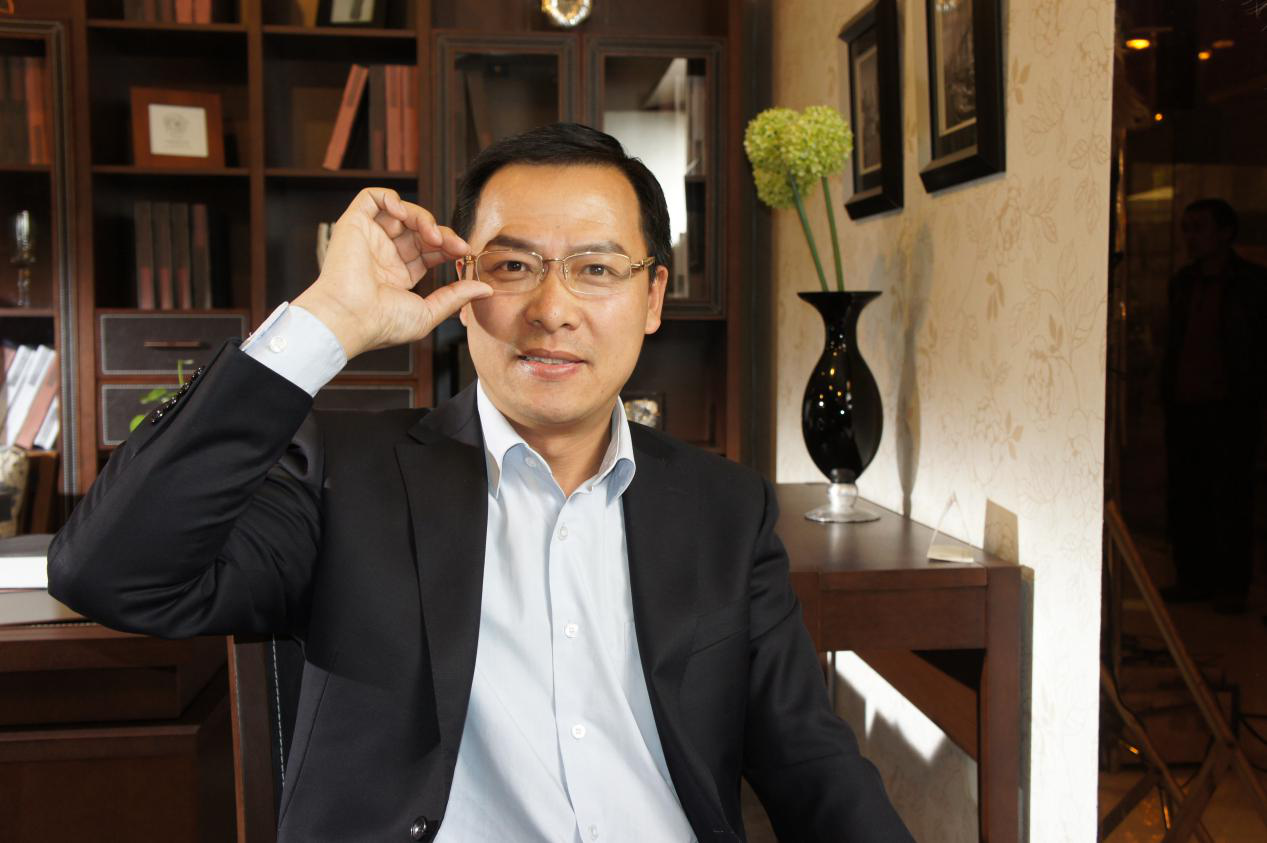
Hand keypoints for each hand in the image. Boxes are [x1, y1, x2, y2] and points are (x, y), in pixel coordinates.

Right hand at [292, 188, 491, 358]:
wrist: (351, 318)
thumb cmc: (383, 324)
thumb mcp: (429, 312)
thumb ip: (457, 296)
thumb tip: (487, 289)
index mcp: (398, 274)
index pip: (430, 251)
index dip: (449, 247)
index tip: (465, 252)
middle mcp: (384, 254)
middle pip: (420, 230)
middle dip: (442, 234)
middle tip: (457, 246)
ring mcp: (369, 238)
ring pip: (402, 212)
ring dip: (423, 218)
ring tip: (433, 235)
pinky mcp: (353, 224)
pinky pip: (373, 197)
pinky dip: (393, 199)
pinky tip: (405, 215)